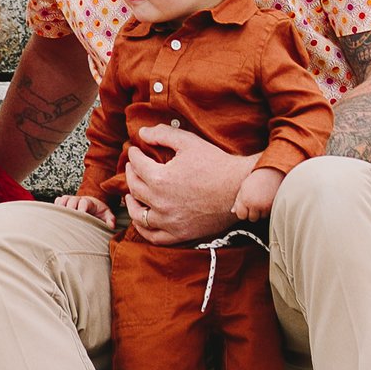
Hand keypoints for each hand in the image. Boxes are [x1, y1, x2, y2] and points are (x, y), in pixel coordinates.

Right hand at [55, 192, 114, 225]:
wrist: (92, 206)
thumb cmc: (99, 211)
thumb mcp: (106, 214)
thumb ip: (110, 219)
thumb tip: (111, 226)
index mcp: (89, 202)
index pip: (84, 202)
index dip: (82, 208)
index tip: (81, 215)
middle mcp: (78, 199)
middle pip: (71, 201)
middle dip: (70, 209)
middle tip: (70, 220)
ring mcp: (70, 200)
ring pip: (63, 200)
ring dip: (62, 208)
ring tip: (62, 218)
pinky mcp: (64, 202)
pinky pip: (57, 201)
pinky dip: (56, 207)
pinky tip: (57, 216)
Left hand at [122, 122, 254, 244]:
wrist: (240, 188)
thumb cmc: (216, 163)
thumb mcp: (188, 142)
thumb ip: (163, 134)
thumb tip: (142, 133)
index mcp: (160, 179)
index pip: (137, 165)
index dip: (134, 155)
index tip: (135, 151)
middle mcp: (161, 202)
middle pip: (135, 188)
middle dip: (130, 174)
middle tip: (132, 167)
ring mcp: (169, 221)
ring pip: (139, 215)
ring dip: (131, 203)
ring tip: (131, 195)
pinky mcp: (180, 234)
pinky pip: (153, 236)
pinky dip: (143, 228)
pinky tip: (142, 220)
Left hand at [231, 165, 279, 221]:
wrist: (271, 173)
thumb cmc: (255, 179)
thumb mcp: (244, 188)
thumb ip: (238, 201)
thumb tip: (233, 211)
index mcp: (245, 200)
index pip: (241, 216)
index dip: (243, 212)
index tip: (246, 206)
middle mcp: (255, 205)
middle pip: (252, 218)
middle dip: (253, 213)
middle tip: (255, 202)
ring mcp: (265, 207)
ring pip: (261, 217)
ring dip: (261, 212)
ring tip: (262, 200)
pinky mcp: (273, 207)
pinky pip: (269, 214)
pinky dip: (267, 210)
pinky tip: (267, 201)